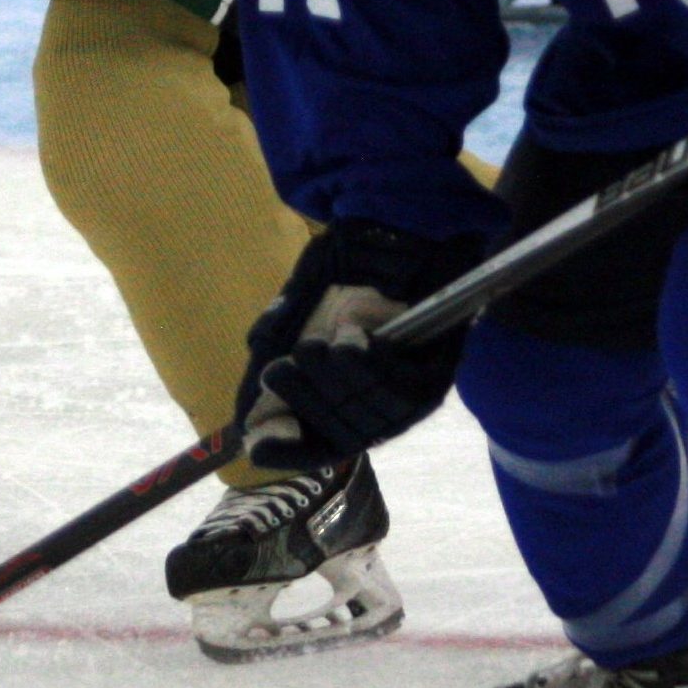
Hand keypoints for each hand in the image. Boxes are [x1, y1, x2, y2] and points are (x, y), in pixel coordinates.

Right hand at [235, 220, 491, 470]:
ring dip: (331, 381)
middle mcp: (371, 413)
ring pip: (365, 411)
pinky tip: (349, 340)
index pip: (310, 448)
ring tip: (308, 349)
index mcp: (334, 406)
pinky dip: (370, 366)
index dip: (283, 450)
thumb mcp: (292, 323)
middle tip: (277, 369)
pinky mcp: (436, 378)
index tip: (257, 442)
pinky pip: (401, 387)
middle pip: (335, 432)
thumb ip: (271, 369)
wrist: (389, 236)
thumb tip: (250, 425)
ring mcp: (406, 401)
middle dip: (301, 399)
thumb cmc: (337, 282)